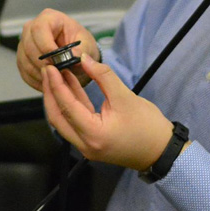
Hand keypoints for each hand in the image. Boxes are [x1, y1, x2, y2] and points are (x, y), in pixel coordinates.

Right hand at [16, 8, 97, 90]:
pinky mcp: (22, 58)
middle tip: (58, 73)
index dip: (46, 46)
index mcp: (49, 18)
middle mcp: (32, 28)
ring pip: (24, 60)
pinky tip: (49, 81)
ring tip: (56, 79)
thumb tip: (72, 56)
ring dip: (40, 73)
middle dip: (43, 62)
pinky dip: (36, 79)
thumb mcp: (87, 46)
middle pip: (29, 46)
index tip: (57, 61)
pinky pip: (24, 71)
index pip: (39, 29)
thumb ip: (81, 51)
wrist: (75, 54)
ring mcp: (24, 43)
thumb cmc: (80, 45)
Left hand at [43, 54, 170, 170]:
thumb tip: (84, 58)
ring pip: (63, 121)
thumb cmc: (148, 127)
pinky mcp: (91, 143)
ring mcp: (87, 146)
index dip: (56, 85)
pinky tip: (70, 86)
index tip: (49, 67)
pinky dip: (71, 105)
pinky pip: (74, 123)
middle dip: (50, 92)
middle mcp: (85, 145)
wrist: (162, 151)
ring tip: (56, 75)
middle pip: (57, 117)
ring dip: (59, 98)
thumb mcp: (125, 96)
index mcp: (93, 134)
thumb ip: (103, 75)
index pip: (67, 106)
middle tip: (47, 70)